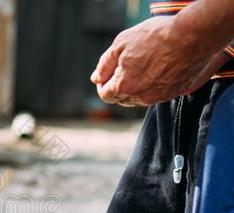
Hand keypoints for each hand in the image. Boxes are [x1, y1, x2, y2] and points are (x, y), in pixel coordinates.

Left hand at [92, 17, 219, 105]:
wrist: (193, 36)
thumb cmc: (155, 37)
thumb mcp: (121, 44)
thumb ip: (105, 64)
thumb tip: (95, 78)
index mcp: (124, 86)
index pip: (105, 95)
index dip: (103, 83)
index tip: (106, 73)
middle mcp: (140, 97)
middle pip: (121, 98)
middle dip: (117, 86)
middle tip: (123, 67)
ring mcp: (158, 97)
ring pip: (137, 99)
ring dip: (134, 87)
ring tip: (140, 67)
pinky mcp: (173, 93)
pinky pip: (155, 95)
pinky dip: (150, 87)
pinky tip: (155, 71)